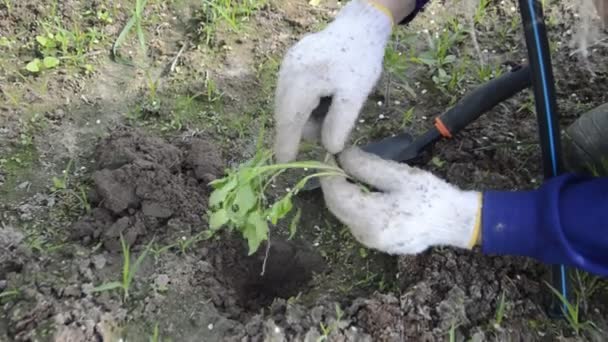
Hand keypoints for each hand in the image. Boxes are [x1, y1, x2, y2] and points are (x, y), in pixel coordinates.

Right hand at [273, 0, 392, 161]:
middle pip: (286, 112)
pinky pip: (291, 90)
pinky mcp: (290, 61)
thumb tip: (328, 149)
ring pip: (288, 102)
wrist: (360, 26)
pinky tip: (324, 95)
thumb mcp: (355, 96)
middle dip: (304, 126)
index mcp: (302, 80)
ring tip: (331, 104)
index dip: (286, 142)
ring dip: (306, 113)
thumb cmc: (360, 61)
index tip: (284, 161)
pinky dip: (305, 101)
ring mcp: (286, 64)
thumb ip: (340, 123)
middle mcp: (287, 72)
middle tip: (331, 125)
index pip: (290, 120)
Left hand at [320, 147, 481, 253]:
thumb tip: (341, 156)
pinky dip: (355, 204)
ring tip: (353, 172)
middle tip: (339, 160)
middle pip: (336, 206)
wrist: (453, 222)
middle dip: (334, 182)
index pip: (335, 194)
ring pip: (345, 214)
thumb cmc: (429, 195)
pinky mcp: (376, 244)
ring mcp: (370, 243)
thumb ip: (366, 165)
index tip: (331, 154)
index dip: (329, 173)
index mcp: (371, 218)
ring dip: (345, 193)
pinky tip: (366, 190)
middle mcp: (365, 235)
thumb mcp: (398, 175)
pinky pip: (356, 221)